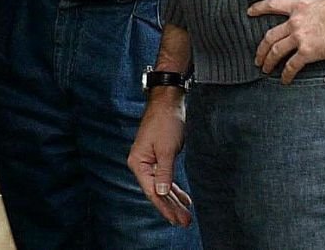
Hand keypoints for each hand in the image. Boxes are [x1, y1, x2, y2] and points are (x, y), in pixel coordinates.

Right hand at [128, 93, 193, 227]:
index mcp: (139, 163)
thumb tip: (160, 193)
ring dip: (174, 201)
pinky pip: (166, 179)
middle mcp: (141, 164)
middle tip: (186, 222)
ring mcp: (150, 162)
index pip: (152, 191)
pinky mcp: (159, 158)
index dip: (166, 207)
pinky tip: (184, 199)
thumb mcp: (166, 149)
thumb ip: (164, 173)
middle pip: (157, 192)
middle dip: (171, 208)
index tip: (178, 220)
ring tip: (186, 216)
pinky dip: (175, 189)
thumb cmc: (165, 123)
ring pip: (162, 187)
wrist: (168, 103)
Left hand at [248, 0, 324, 82]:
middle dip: (261, 48)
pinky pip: (292, 65)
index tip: (249, 11)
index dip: (259, 8)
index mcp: (301, 5)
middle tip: (257, 57)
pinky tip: (284, 80)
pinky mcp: (309, 51)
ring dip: (268, 61)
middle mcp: (296, 21)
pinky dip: (286, 74)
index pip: (273, 4)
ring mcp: (300, 36)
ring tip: (265, 69)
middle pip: (270, 35)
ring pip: (276, 51)